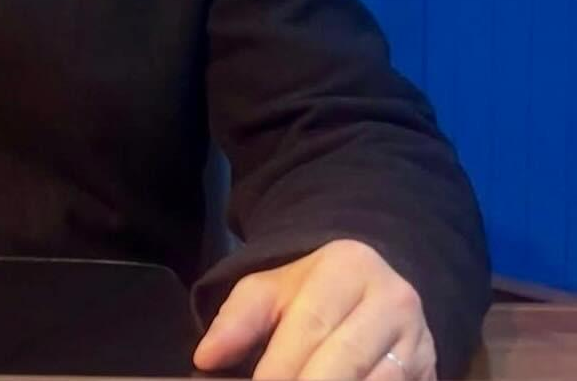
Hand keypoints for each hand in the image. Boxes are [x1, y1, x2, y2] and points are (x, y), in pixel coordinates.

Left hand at [193, 239, 435, 379]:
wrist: (378, 286)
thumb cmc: (313, 292)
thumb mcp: (271, 289)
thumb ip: (238, 319)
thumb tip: (206, 358)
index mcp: (348, 268)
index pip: (309, 327)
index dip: (280, 369)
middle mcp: (393, 301)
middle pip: (343, 362)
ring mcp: (420, 342)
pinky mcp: (432, 373)